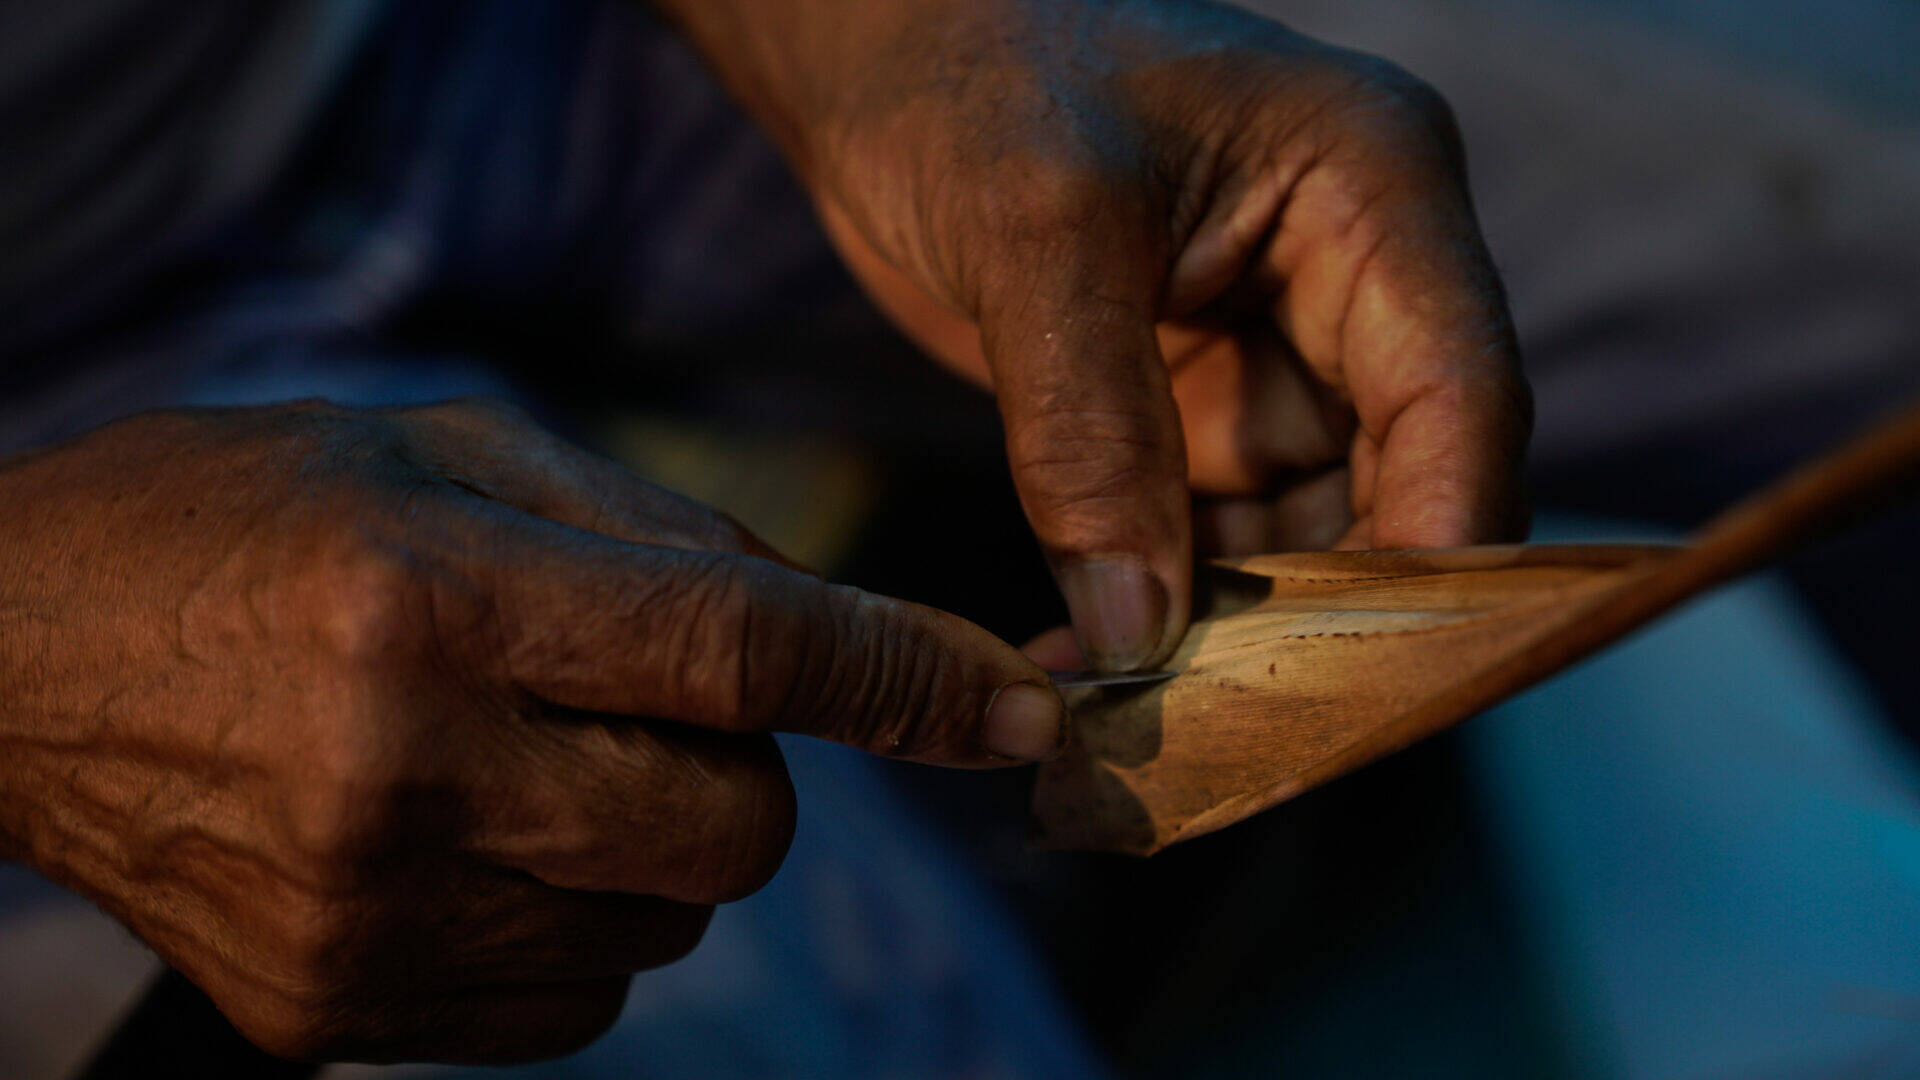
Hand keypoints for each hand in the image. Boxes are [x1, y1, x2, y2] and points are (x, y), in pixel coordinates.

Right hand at [0, 400, 1062, 1062]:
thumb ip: (656, 530)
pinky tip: (481, 838)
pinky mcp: (331, 1011)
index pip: (744, 653)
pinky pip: (578, 1000)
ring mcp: (365, 918)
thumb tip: (836, 633)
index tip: (1021, 709)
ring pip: (670, 928)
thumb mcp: (445, 448)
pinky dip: (581, 921)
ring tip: (527, 758)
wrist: (10, 661)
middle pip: (737, 828)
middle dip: (753, 768)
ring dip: (655, 845)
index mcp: (436, 598)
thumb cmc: (246, 519)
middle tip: (654, 703)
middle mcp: (405, 772)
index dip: (907, 680)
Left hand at [661, 0, 1530, 668]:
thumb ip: (1093, 436)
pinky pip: (1211, 537)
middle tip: (1246, 727)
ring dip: (1239, 630)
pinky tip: (1098, 666)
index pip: (1459, 392)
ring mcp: (1272, 352)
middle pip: (1400, 483)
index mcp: (1372, 191)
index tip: (1376, 677)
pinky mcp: (1190, 407)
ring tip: (1150, 717)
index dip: (1439, 543)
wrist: (877, 57)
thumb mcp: (1038, 233)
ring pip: (1306, 531)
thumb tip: (1142, 636)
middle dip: (1333, 613)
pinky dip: (1165, 606)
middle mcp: (1349, 280)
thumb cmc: (972, 72)